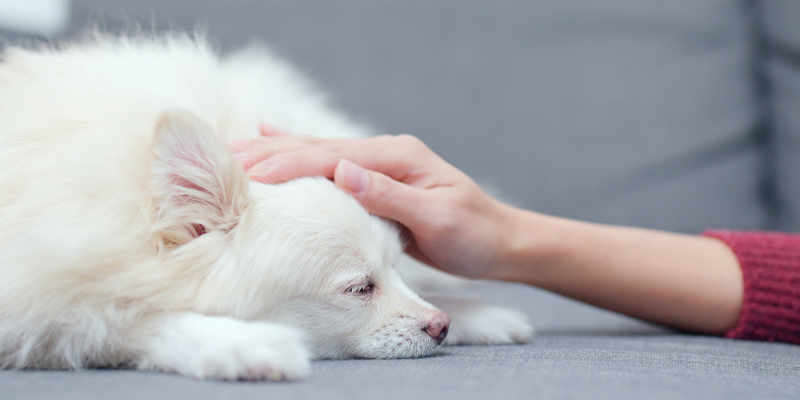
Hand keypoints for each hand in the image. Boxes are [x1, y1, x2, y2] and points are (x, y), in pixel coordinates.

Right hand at [230, 126, 514, 278]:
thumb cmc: (473, 235)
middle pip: (317, 149)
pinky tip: (275, 142)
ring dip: (276, 152)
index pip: (330, 157)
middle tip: (223, 161)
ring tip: (235, 151)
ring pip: (318, 154)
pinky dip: (299, 155)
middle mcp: (385, 154)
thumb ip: (390, 196)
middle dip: (270, 154)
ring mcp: (380, 165)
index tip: (247, 172)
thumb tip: (343, 172)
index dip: (287, 163)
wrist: (499, 242)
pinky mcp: (378, 181)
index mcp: (397, 158)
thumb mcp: (437, 219)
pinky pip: (330, 166)